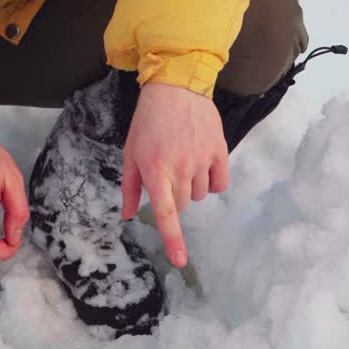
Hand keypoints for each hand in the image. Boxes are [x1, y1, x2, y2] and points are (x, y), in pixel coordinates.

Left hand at [121, 82, 229, 267]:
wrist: (176, 86)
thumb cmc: (148, 122)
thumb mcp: (131, 152)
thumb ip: (131, 186)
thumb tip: (129, 214)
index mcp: (155, 171)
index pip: (166, 214)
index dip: (174, 240)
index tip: (181, 262)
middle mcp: (180, 168)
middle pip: (183, 206)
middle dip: (174, 196)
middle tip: (167, 171)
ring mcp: (202, 160)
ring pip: (200, 195)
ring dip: (191, 186)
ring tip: (183, 160)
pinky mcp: (220, 150)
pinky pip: (220, 183)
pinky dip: (212, 180)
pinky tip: (203, 163)